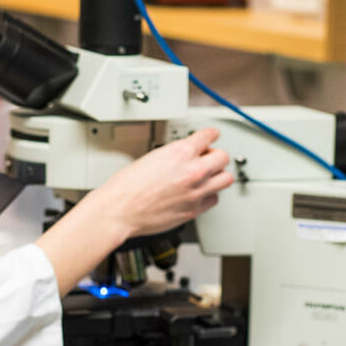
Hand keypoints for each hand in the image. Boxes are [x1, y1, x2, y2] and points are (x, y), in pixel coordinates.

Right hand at [82, 127, 233, 237]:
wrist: (119, 210)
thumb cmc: (127, 187)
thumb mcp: (152, 157)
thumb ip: (174, 156)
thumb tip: (183, 157)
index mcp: (181, 153)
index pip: (208, 136)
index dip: (211, 135)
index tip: (212, 136)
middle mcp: (193, 171)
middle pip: (223, 157)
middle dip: (216, 156)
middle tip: (208, 158)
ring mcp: (196, 192)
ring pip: (225, 179)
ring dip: (218, 176)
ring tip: (208, 176)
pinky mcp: (194, 210)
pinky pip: (214, 199)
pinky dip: (209, 195)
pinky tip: (200, 193)